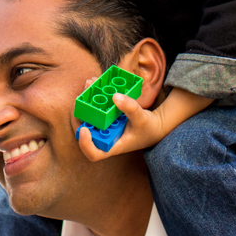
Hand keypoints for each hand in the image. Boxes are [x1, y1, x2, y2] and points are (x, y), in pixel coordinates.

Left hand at [76, 85, 210, 160]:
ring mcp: (104, 127)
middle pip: (86, 130)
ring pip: (89, 115)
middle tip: (81, 95)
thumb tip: (116, 96)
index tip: (84, 129)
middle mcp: (105, 138)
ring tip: (89, 83)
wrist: (153, 126)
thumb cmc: (148, 128)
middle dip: (81, 112)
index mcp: (112, 146)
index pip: (94, 153)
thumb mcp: (142, 119)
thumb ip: (131, 108)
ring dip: (86, 100)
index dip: (85, 144)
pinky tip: (96, 82)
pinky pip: (96, 107)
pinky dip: (95, 96)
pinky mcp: (106, 117)